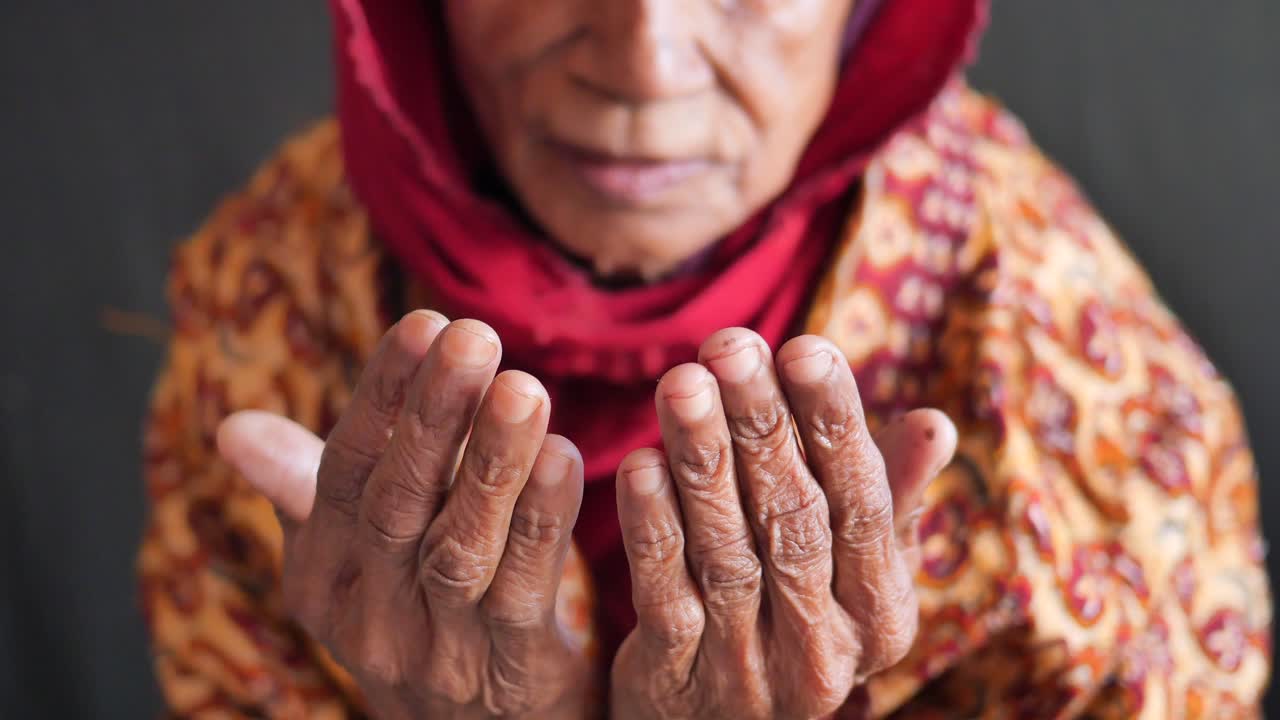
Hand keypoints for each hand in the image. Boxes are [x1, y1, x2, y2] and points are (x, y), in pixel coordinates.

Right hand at [217, 312, 593, 718]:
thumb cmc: (416, 615)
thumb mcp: (354, 561)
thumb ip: (310, 490)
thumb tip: (232, 428)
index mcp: (325, 575)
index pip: (345, 473)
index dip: (382, 398)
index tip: (422, 323)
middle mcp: (370, 614)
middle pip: (397, 504)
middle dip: (434, 417)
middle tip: (474, 337)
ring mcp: (437, 651)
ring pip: (458, 548)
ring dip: (491, 464)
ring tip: (524, 388)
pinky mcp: (509, 675)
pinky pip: (524, 592)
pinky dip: (543, 523)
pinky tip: (564, 459)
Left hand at [610, 328, 956, 719]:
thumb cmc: (794, 617)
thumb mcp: (853, 572)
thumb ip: (888, 499)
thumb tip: (939, 424)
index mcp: (881, 613)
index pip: (865, 505)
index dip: (836, 424)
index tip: (808, 347)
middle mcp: (825, 648)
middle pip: (794, 519)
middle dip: (761, 425)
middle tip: (731, 345)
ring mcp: (749, 668)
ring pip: (728, 549)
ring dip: (702, 459)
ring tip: (681, 382)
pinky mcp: (679, 678)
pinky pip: (665, 593)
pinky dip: (651, 526)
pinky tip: (637, 464)